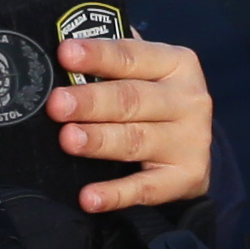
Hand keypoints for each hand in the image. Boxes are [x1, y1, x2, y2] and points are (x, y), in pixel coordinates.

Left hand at [47, 36, 211, 211]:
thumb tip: (60, 51)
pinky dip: (116, 194)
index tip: (65, 53)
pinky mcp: (187, 177)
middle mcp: (188, 99)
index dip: (98, 54)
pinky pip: (146, 188)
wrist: (192, 146)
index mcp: (176, 63)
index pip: (131, 56)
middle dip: (91, 101)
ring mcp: (190, 140)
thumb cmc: (153, 99)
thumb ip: (111, 59)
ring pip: (136, 140)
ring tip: (68, 140)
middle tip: (57, 104)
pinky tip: (89, 198)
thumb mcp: (144, 72)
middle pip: (132, 99)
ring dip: (99, 141)